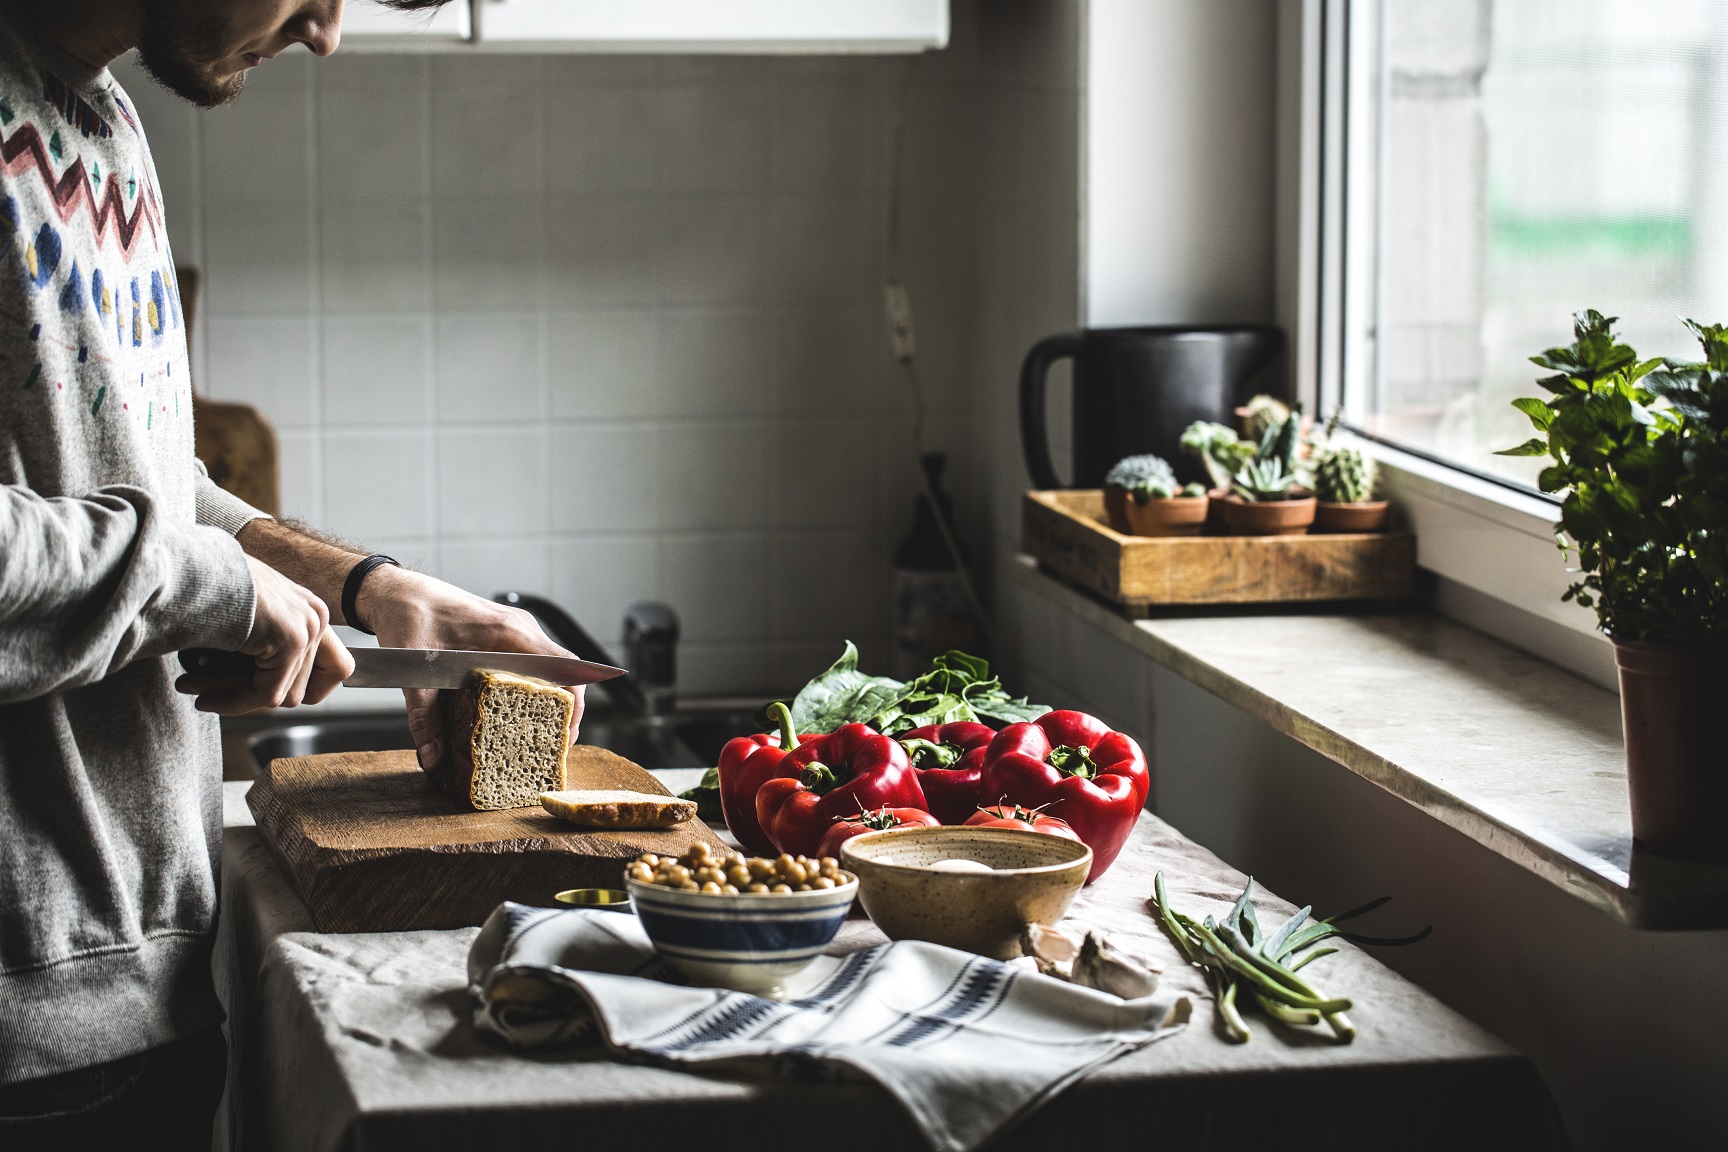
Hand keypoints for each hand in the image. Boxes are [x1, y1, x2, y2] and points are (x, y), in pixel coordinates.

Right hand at [176, 557, 353, 713]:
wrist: (186, 568)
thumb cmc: (203, 588)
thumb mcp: (245, 621)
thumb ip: (264, 649)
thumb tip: (267, 694)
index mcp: (309, 612)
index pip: (319, 671)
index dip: (281, 690)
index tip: (240, 695)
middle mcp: (317, 617)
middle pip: (295, 685)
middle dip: (245, 695)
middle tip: (203, 694)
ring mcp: (308, 627)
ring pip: (278, 693)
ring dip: (232, 698)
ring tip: (193, 690)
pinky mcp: (291, 639)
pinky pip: (267, 693)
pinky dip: (234, 701)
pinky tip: (203, 698)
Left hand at [355, 567, 584, 770]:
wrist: (397, 591)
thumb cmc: (409, 616)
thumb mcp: (415, 671)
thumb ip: (425, 716)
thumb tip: (433, 757)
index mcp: (509, 633)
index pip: (563, 666)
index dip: (573, 701)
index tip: (566, 731)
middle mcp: (520, 629)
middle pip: (562, 671)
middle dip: (563, 708)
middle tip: (553, 744)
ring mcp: (515, 630)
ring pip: (549, 667)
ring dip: (550, 698)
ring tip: (540, 732)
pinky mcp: (505, 635)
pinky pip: (532, 662)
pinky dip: (534, 686)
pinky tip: (519, 709)